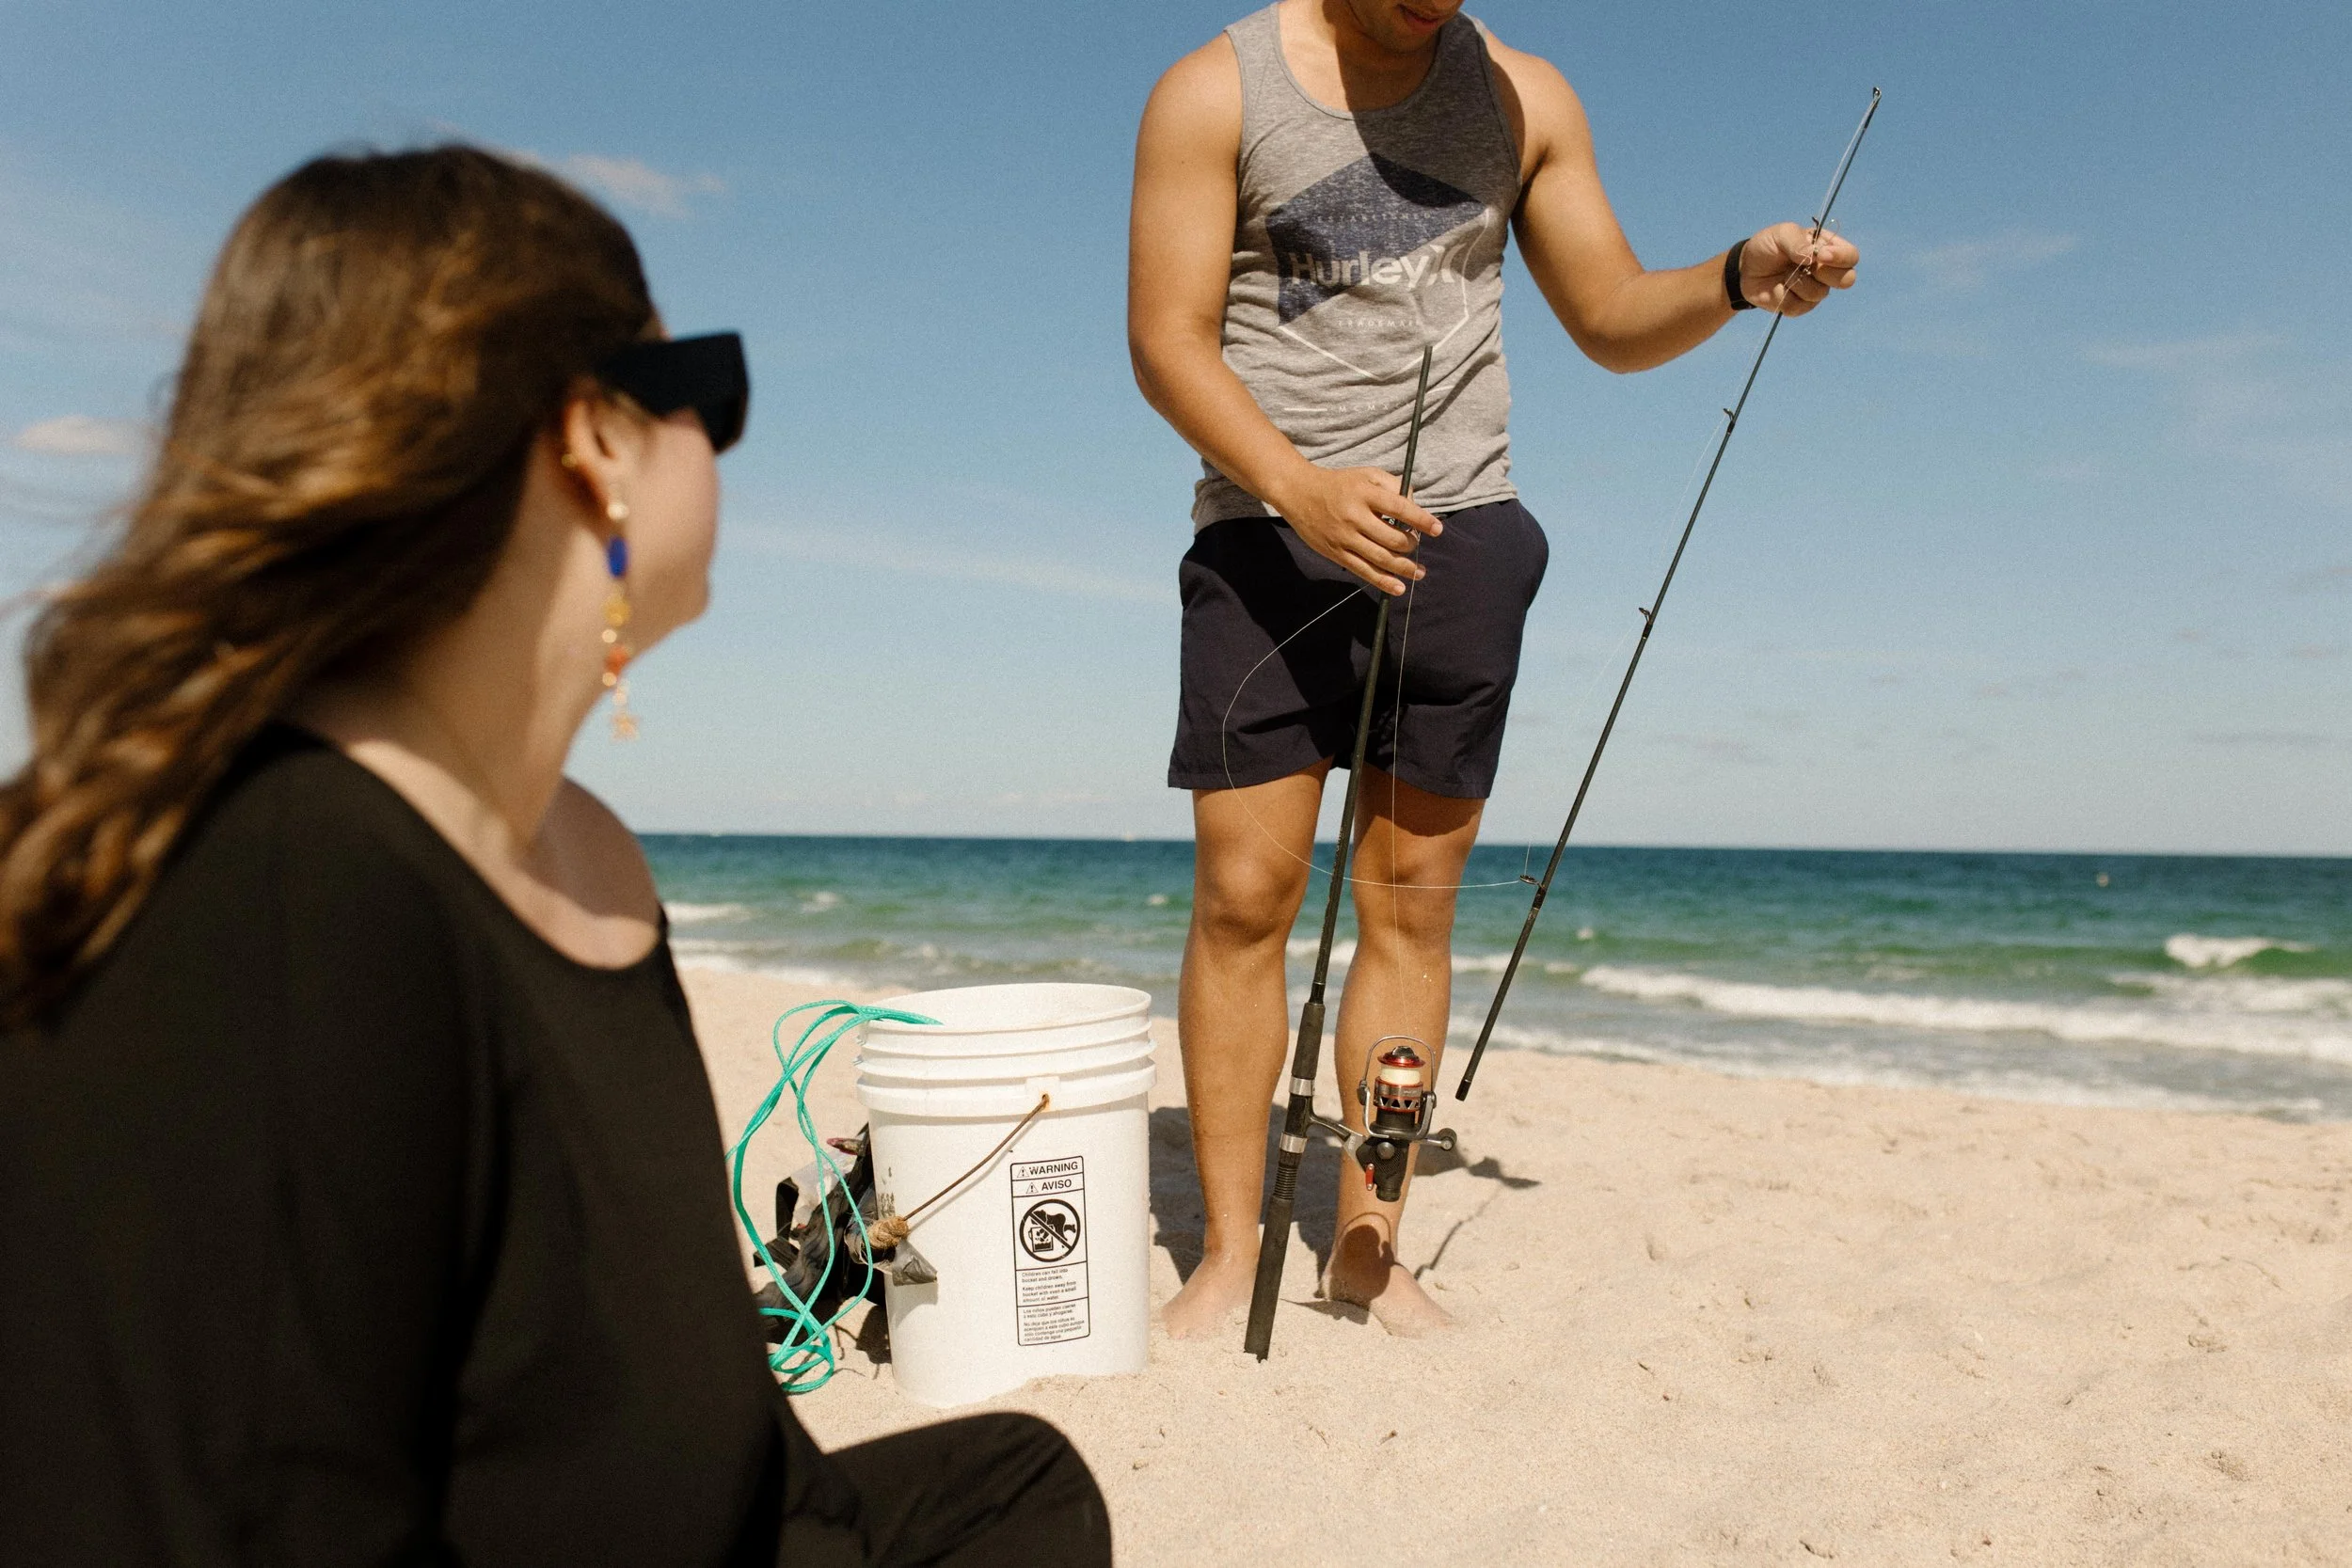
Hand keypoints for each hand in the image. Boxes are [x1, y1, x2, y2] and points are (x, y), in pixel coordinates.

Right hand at [1265, 464, 1441, 595]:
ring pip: (1381, 558)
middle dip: (1411, 544)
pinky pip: (1363, 571)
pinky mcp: (1336, 553)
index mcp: (1365, 494)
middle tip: (1416, 542)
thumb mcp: (1367, 474)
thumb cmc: (1340, 483)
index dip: (1421, 520)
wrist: (1299, 493)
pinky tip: (1398, 587)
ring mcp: (1345, 537)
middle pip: (1392, 538)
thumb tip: (1415, 506)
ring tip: (1419, 572)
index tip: (1437, 529)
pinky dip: (1383, 581)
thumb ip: (1393, 485)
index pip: (1400, 508)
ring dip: (1404, 568)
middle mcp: (1355, 516)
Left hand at [1736, 221, 1859, 315]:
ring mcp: (1814, 290)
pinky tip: (1776, 287)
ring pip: (1819, 294)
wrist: (1745, 268)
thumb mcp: (1781, 234)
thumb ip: (1798, 242)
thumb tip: (1814, 256)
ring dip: (1797, 282)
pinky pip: (1798, 307)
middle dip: (1826, 274)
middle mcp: (1826, 271)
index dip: (1841, 258)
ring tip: (1783, 273)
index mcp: (1828, 248)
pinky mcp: (1799, 307)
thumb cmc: (1767, 246)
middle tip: (1804, 267)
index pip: (1851, 256)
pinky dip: (1783, 296)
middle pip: (1847, 279)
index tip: (1821, 256)